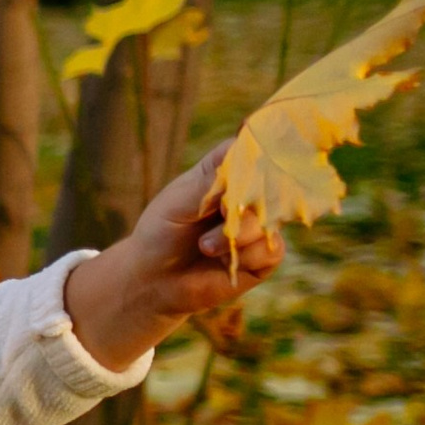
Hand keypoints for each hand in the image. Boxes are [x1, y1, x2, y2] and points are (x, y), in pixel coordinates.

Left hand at [63, 144, 282, 370]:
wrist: (154, 279)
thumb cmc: (161, 232)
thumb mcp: (179, 201)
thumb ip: (211, 178)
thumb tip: (242, 145)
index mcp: (226, 174)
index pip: (253, 152)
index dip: (260, 153)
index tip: (255, 158)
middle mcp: (248, 196)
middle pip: (270, 186)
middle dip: (244, 201)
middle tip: (222, 210)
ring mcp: (259, 225)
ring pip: (268, 220)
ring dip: (235, 235)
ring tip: (204, 246)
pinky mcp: (265, 256)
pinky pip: (271, 249)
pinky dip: (245, 255)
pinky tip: (221, 260)